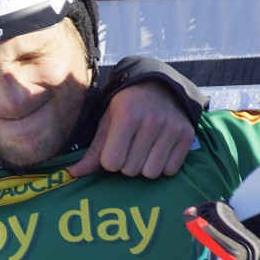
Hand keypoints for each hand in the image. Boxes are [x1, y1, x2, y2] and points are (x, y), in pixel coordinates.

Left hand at [69, 81, 194, 178]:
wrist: (158, 85)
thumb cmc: (126, 105)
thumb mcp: (107, 120)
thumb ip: (94, 149)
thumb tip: (73, 173)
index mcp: (127, 116)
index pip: (111, 163)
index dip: (109, 160)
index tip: (113, 149)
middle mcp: (151, 122)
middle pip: (131, 171)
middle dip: (126, 164)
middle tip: (129, 147)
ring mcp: (171, 129)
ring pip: (151, 173)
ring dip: (144, 167)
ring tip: (143, 150)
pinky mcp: (187, 135)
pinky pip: (170, 170)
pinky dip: (163, 165)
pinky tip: (159, 150)